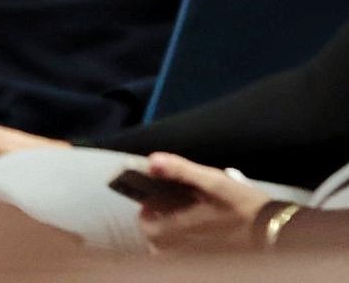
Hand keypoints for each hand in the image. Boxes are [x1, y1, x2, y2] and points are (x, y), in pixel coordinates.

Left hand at [136, 153, 272, 251]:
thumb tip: (152, 161)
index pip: (146, 227)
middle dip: (158, 224)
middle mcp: (183, 249)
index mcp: (178, 230)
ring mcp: (197, 257)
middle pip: (156, 241)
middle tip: (169, 210)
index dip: (147, 212)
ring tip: (183, 222)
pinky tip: (198, 234)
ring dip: (170, 237)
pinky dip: (184, 246)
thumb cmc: (243, 206)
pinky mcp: (211, 261)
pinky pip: (186, 257)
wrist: (275, 231)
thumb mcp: (213, 181)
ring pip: (170, 252)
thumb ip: (180, 170)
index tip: (154, 201)